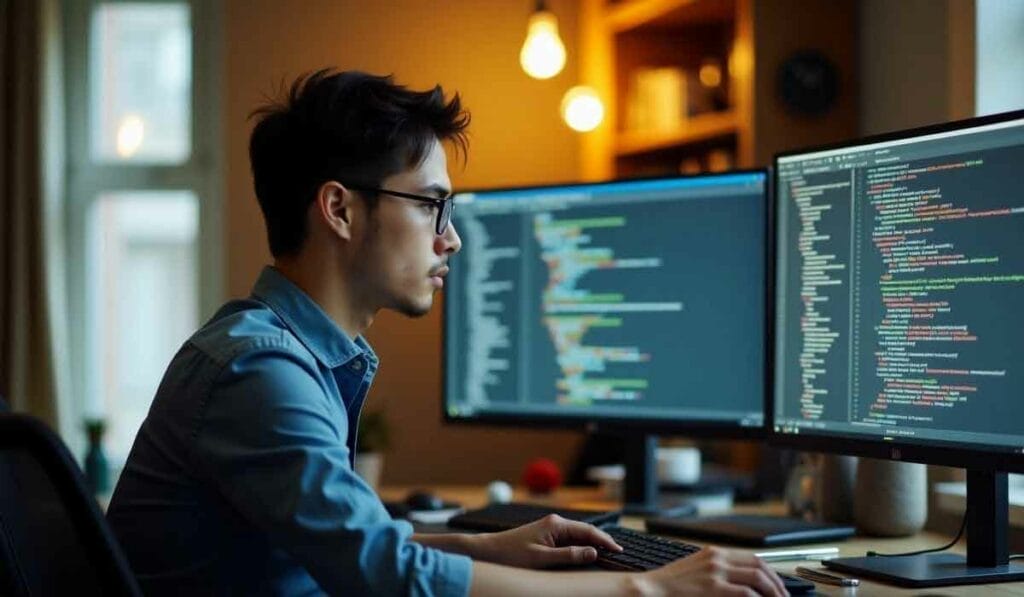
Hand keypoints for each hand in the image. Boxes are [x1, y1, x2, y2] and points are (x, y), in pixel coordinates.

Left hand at [469, 514, 622, 568]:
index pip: (588, 531)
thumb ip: (568, 555)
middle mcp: (555, 522)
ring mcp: (550, 527)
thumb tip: (592, 552)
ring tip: (607, 552)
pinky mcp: (545, 534)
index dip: (605, 540)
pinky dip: (580, 544)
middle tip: (618, 552)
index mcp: (556, 524)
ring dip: (592, 542)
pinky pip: (569, 538)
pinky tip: (586, 552)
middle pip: (585, 530)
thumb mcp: (541, 559)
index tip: (619, 550)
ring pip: (578, 534)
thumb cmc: (511, 555)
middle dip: (602, 540)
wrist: (489, 550)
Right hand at [634, 546, 787, 596]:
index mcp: (714, 552)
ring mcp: (716, 572)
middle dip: (777, 583)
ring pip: (758, 578)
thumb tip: (741, 583)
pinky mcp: (714, 587)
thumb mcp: (696, 570)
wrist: (651, 589)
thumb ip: (717, 571)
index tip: (778, 585)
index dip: (771, 572)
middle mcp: (718, 558)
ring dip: (773, 592)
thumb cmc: (670, 584)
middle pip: (760, 566)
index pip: (753, 557)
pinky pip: (746, 592)